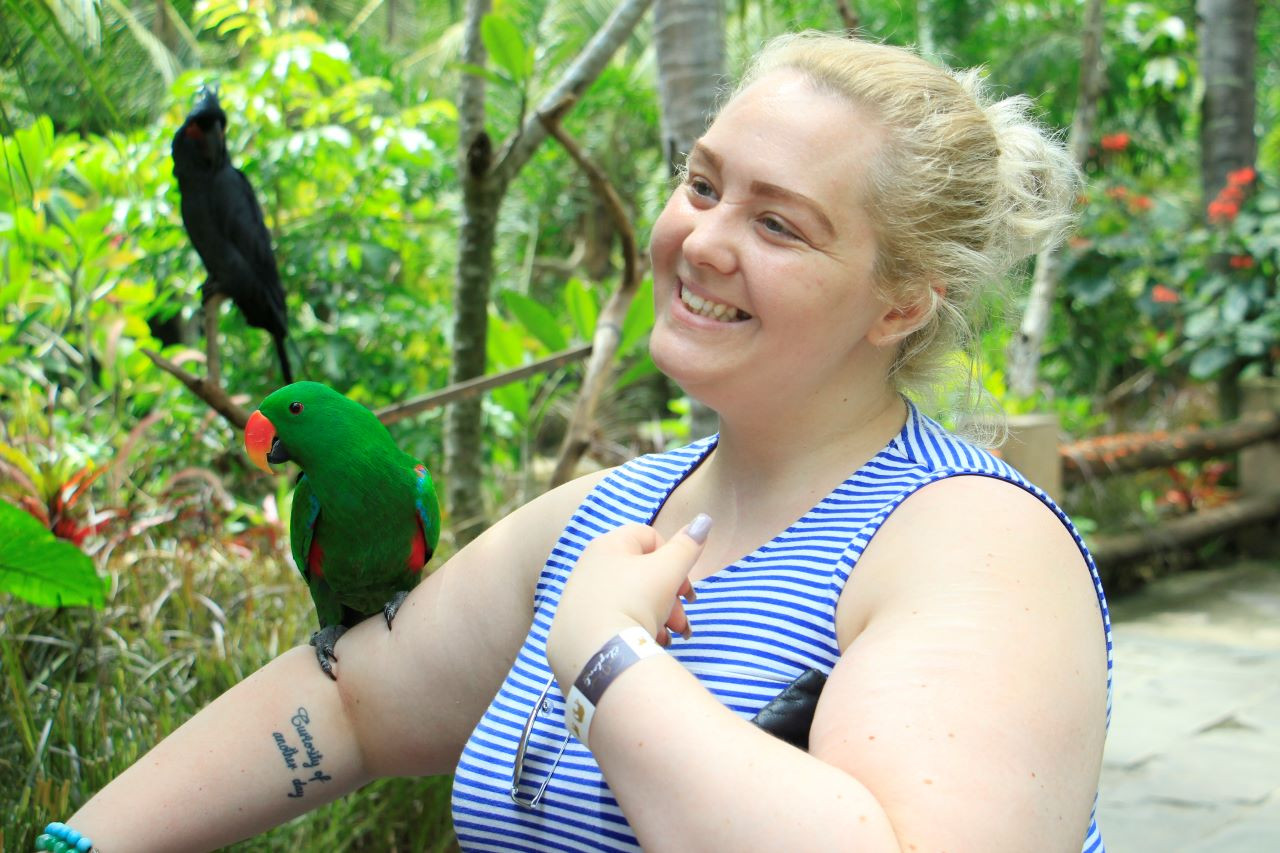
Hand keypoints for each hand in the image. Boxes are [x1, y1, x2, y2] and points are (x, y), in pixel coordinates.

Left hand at [545, 515, 709, 687]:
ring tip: (668, 637)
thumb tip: (704, 519)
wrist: (596, 651)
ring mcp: (580, 597)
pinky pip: (612, 620)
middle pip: (642, 574)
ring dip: (657, 617)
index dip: (674, 560)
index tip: (685, 589)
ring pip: (630, 600)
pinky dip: (634, 630)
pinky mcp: (575, 626)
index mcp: (608, 545)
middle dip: (670, 599)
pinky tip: (647, 644)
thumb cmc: (635, 601)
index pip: (649, 537)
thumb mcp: (668, 571)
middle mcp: (590, 566)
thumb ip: (688, 545)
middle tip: (682, 623)